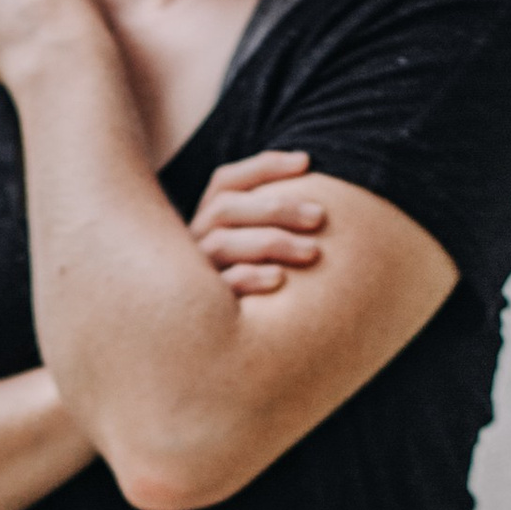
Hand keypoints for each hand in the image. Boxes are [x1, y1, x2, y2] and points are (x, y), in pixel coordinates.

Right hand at [188, 147, 326, 295]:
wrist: (208, 347)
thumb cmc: (244, 284)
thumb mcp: (250, 245)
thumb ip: (267, 219)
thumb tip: (311, 173)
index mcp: (204, 221)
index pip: (226, 181)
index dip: (264, 167)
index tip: (306, 161)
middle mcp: (192, 241)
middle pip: (225, 207)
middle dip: (276, 207)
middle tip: (320, 216)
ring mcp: (190, 275)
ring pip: (222, 243)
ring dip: (271, 241)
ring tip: (313, 252)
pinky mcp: (197, 309)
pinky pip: (219, 288)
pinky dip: (249, 278)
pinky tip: (281, 280)